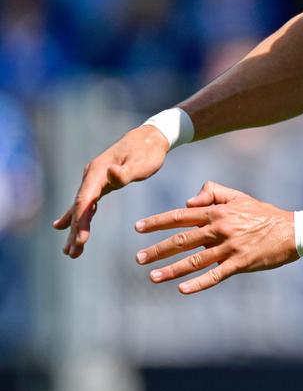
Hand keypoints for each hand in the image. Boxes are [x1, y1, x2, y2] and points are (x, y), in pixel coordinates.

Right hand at [55, 123, 173, 257]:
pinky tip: (65, 227)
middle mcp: (92, 176)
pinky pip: (86, 202)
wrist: (150, 137)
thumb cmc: (148, 151)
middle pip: (80, 207)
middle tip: (72, 253)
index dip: (81, 220)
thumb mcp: (142, 163)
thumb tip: (111, 174)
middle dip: (75, 230)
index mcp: (98, 172)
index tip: (81, 240)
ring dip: (75, 228)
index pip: (85, 200)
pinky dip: (77, 216)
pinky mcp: (100, 183)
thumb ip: (126, 172)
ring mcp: (94, 179)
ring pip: (81, 207)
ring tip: (70, 252)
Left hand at [133, 182, 298, 294]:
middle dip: (158, 250)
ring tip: (152, 277)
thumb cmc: (265, 214)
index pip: (180, 216)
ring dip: (171, 269)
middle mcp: (220, 229)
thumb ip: (213, 193)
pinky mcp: (240, 263)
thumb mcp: (240, 197)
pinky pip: (215, 275)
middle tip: (138, 258)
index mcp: (217, 212)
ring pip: (194, 260)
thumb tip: (188, 201)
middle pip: (182, 240)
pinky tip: (182, 290)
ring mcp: (230, 247)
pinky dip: (198, 283)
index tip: (138, 228)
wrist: (293, 230)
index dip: (157, 222)